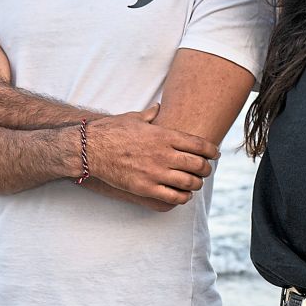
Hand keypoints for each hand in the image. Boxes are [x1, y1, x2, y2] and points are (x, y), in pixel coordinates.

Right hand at [86, 104, 219, 205]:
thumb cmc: (110, 131)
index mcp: (164, 135)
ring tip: (195, 183)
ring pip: (189, 182)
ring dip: (196, 184)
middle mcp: (163, 154)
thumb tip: (157, 107)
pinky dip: (183, 197)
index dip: (211, 151)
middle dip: (206, 169)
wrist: (90, 149)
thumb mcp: (132, 118)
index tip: (215, 154)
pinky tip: (183, 195)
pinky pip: (173, 197)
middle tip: (206, 170)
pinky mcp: (145, 188)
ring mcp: (155, 172)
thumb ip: (150, 114)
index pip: (199, 144)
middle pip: (198, 164)